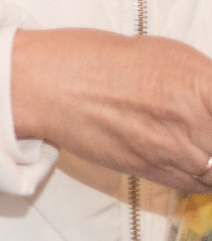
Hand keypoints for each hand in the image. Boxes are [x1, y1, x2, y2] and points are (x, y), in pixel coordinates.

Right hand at [10, 28, 211, 191]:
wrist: (45, 86)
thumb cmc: (99, 60)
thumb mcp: (170, 55)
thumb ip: (208, 81)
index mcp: (202, 85)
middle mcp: (195, 123)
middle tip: (207, 128)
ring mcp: (176, 154)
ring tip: (203, 143)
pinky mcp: (156, 174)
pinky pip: (203, 186)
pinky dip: (210, 178)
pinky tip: (205, 163)